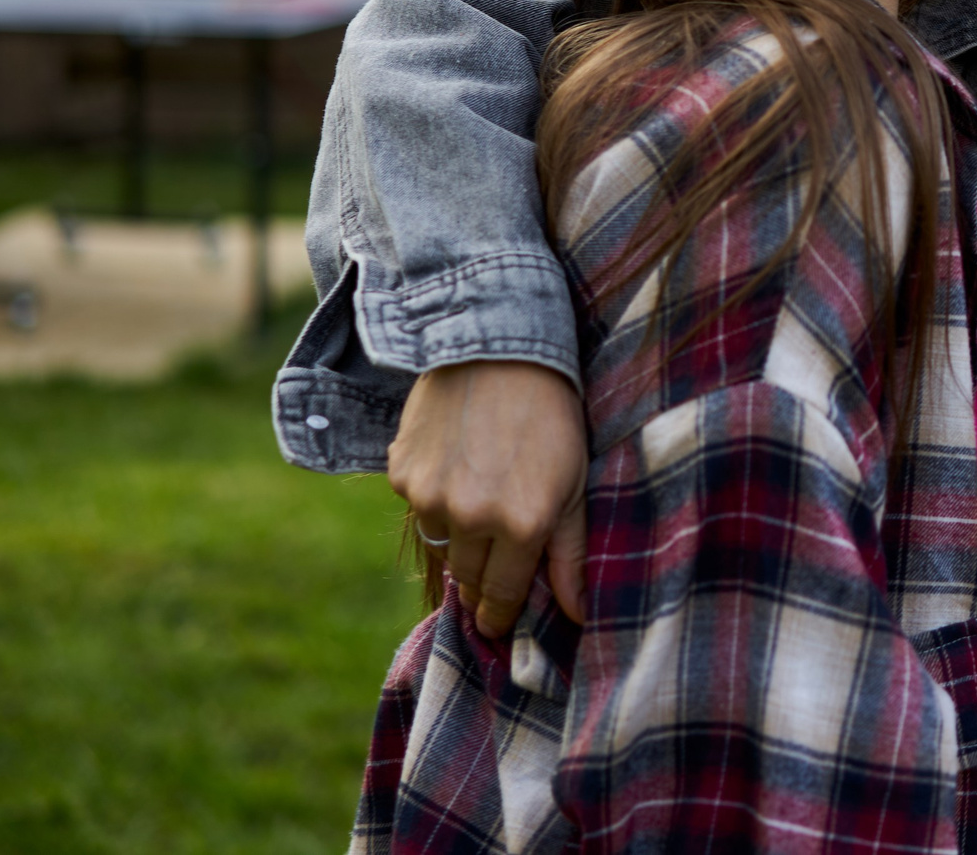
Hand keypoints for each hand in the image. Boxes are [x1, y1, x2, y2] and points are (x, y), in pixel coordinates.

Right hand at [388, 360, 587, 637]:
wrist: (497, 351)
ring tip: (483, 503)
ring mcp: (429, 496)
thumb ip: (570, 555)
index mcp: (521, 524)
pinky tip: (459, 467)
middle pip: (467, 578)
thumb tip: (576, 614)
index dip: (499, 615)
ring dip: (460, 539)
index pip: (502, 596)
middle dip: (482, 581)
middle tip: (495, 569)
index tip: (499, 625)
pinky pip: (417, 508)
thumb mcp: (574, 485)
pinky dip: (434, 500)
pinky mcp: (401, 475)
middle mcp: (470, 518)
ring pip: (441, 545)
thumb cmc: (551, 417)